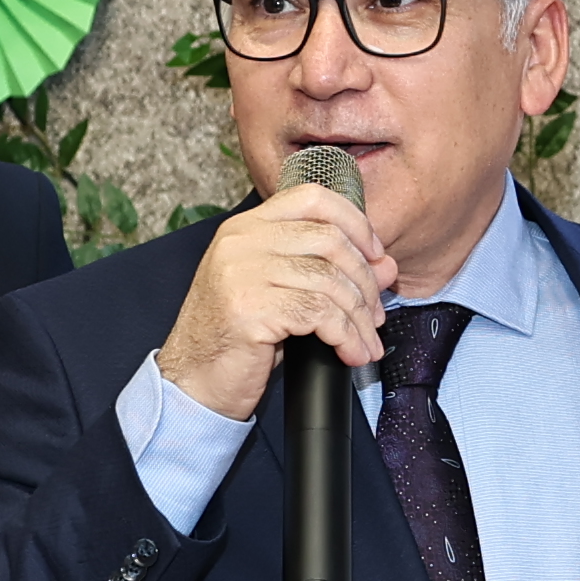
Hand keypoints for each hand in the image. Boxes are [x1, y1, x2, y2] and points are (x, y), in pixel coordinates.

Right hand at [154, 177, 395, 420]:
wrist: (193, 383)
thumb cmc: (237, 340)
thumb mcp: (284, 295)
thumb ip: (329, 272)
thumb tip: (386, 266)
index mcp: (246, 228)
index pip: (312, 197)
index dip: (355, 223)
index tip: (376, 256)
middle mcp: (240, 241)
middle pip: (329, 239)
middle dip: (365, 281)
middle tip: (375, 315)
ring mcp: (241, 272)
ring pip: (329, 280)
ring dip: (359, 317)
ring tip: (367, 343)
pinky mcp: (249, 307)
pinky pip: (319, 314)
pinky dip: (345, 336)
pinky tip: (351, 354)